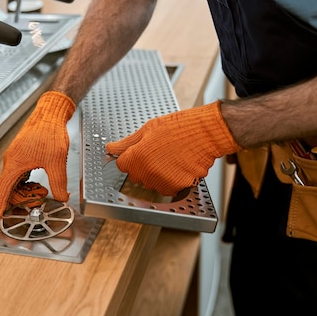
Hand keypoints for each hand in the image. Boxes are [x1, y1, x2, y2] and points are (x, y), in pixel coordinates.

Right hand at [0, 91, 75, 219]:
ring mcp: (16, 159)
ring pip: (16, 183)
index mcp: (14, 164)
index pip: (3, 190)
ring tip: (44, 191)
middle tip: (40, 199)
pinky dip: (29, 183)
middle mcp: (11, 162)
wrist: (50, 114)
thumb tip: (62, 198)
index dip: (0, 205)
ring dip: (28, 191)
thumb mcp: (56, 161)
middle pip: (10, 189)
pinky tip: (40, 182)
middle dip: (24, 198)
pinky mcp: (22, 156)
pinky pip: (21, 176)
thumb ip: (59, 183)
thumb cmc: (48, 132)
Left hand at [105, 101, 240, 194]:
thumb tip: (110, 148)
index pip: (122, 165)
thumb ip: (127, 143)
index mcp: (138, 156)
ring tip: (171, 157)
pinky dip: (173, 180)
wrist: (206, 133)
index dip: (130, 157)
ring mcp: (164, 181)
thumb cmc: (179, 127)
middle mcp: (149, 172)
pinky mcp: (178, 187)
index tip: (139, 152)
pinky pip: (168, 188)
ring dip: (158, 175)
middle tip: (159, 152)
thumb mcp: (148, 129)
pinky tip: (180, 165)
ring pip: (152, 184)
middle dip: (143, 166)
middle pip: (137, 176)